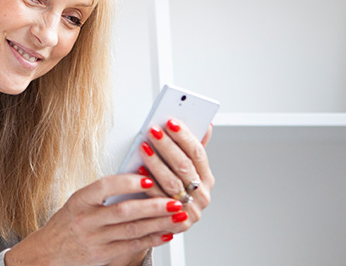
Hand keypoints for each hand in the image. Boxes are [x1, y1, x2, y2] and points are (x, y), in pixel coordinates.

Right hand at [4, 173, 186, 265]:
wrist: (49, 252)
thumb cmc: (66, 224)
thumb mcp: (78, 203)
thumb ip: (103, 194)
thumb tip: (137, 180)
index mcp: (79, 201)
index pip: (104, 186)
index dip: (128, 182)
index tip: (148, 178)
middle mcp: (86, 220)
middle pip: (124, 211)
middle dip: (153, 206)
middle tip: (174, 200)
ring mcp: (94, 239)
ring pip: (132, 230)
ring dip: (158, 223)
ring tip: (177, 216)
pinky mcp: (102, 255)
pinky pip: (132, 247)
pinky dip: (151, 240)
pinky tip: (165, 234)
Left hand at [138, 119, 214, 238]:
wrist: (165, 223)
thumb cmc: (173, 192)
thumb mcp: (186, 172)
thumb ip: (191, 150)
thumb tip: (207, 125)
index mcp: (206, 178)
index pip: (197, 153)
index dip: (184, 136)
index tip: (170, 122)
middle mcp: (202, 194)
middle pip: (184, 166)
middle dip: (167, 146)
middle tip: (153, 131)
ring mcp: (191, 209)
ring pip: (172, 182)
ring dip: (156, 163)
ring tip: (143, 147)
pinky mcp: (177, 223)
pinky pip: (160, 200)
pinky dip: (148, 185)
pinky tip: (138, 172)